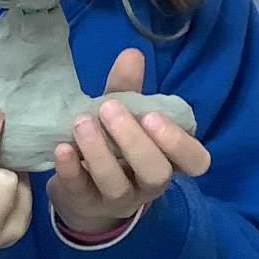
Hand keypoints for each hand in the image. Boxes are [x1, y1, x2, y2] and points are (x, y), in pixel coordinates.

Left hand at [50, 49, 210, 237]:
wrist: (84, 193)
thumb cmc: (115, 148)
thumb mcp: (124, 117)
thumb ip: (127, 89)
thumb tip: (132, 54)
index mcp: (169, 160)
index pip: (195, 161)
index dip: (179, 142)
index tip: (153, 116)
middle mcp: (150, 185)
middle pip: (156, 173)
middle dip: (135, 141)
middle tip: (110, 108)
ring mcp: (118, 199)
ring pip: (116, 184)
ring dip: (99, 152)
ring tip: (82, 122)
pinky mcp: (85, 204)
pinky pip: (80, 191)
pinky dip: (71, 169)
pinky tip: (62, 147)